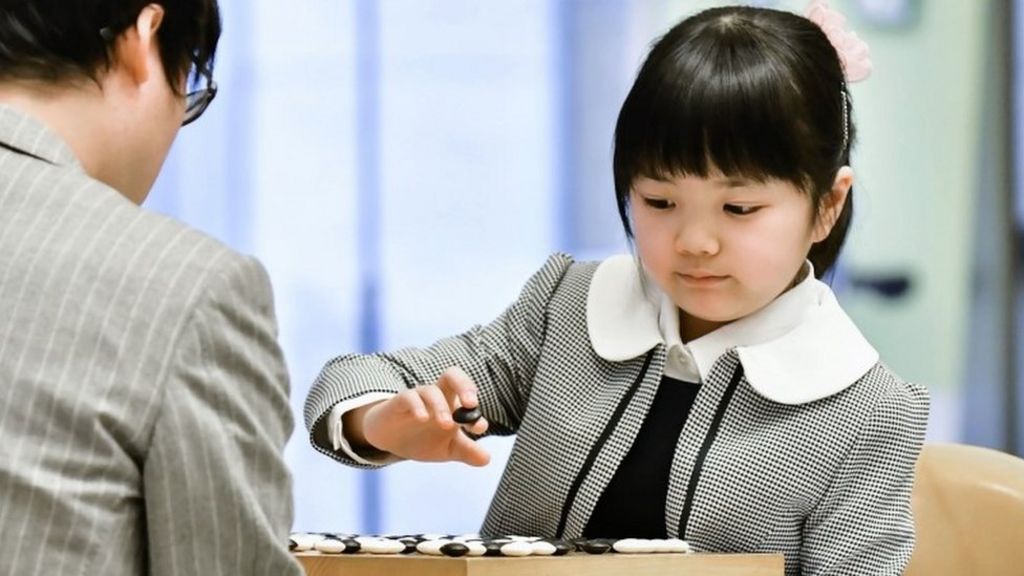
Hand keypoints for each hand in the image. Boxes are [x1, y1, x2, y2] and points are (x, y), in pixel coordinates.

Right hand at [350, 367, 489, 466]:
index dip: (476, 412)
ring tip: (447, 424)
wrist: (390, 440)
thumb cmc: (423, 439)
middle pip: (452, 375)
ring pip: (431, 390)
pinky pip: (408, 397)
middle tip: (470, 403)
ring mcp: (418, 398)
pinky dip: (417, 405)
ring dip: (441, 406)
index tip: (479, 427)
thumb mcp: (448, 449)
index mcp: (452, 404)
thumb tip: (487, 459)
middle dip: (464, 385)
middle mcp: (437, 396)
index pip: (469, 397)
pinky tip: (423, 418)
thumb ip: (468, 452)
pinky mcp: (399, 403)